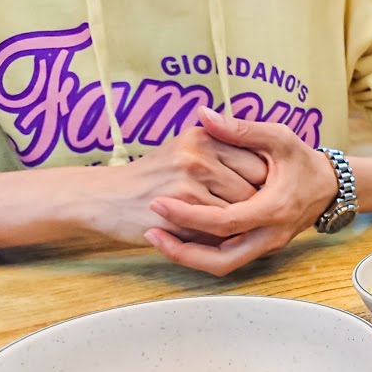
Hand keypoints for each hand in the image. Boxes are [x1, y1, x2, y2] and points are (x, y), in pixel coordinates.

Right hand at [83, 124, 267, 244]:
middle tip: (255, 217)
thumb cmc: (152, 180)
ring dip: (242, 224)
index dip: (267, 185)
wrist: (104, 197)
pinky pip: (220, 227)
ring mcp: (190, 177)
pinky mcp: (181, 205)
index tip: (266, 199)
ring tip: (233, 228)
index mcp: (205, 135)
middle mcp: (200, 151)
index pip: (259, 160)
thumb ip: (222, 155)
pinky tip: (212, 236)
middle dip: (258, 205)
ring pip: (241, 208)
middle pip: (256, 185)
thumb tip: (268, 173)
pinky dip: (222, 237)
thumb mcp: (184, 151)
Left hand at [144, 106, 337, 275]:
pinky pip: (228, 258)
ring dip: (189, 257)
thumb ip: (240, 129)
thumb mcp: (278, 137)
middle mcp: (270, 235)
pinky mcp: (261, 247)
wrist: (330, 188)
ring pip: (224, 266)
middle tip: (152, 232)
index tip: (158, 203)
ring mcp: (266, 245)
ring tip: (158, 238)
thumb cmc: (304, 161)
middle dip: (183, 252)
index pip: (224, 222)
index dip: (188, 215)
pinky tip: (178, 236)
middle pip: (222, 260)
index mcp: (273, 209)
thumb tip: (204, 114)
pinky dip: (202, 252)